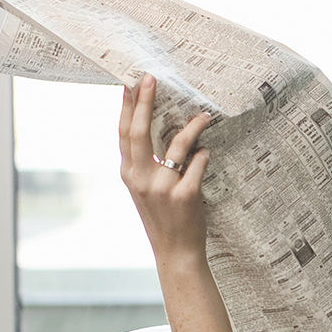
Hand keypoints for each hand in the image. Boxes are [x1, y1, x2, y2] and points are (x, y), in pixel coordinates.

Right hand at [119, 75, 214, 265]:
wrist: (176, 252)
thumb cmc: (163, 218)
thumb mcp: (144, 190)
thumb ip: (145, 164)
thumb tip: (154, 129)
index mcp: (129, 175)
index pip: (124, 135)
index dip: (126, 109)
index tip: (129, 84)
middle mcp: (141, 180)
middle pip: (140, 133)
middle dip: (144, 102)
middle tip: (150, 79)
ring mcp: (162, 188)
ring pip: (176, 146)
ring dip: (192, 127)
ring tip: (203, 115)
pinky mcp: (185, 195)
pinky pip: (197, 164)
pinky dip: (204, 155)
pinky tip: (207, 151)